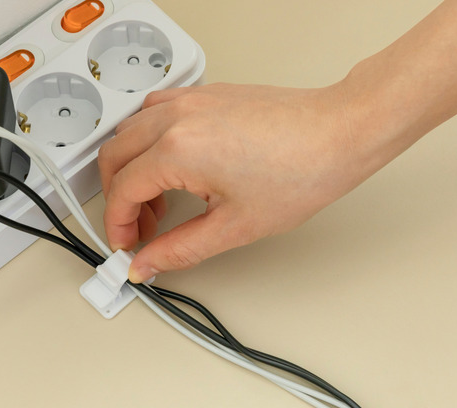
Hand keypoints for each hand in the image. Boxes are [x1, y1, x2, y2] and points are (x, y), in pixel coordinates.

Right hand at [99, 83, 368, 282]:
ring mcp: (191, 100)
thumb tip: (148, 263)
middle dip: (118, 198)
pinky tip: (173, 164)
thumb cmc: (302, 170)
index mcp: (177, 149)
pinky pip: (156, 111)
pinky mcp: (207, 94)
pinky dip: (149, 140)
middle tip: (139, 229)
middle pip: (114, 155)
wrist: (341, 132)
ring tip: (158, 199)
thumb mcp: (234, 226)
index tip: (128, 246)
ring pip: (130, 129)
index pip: (122, 191)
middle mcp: (177, 117)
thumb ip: (180, 249)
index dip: (118, 226)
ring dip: (131, 166)